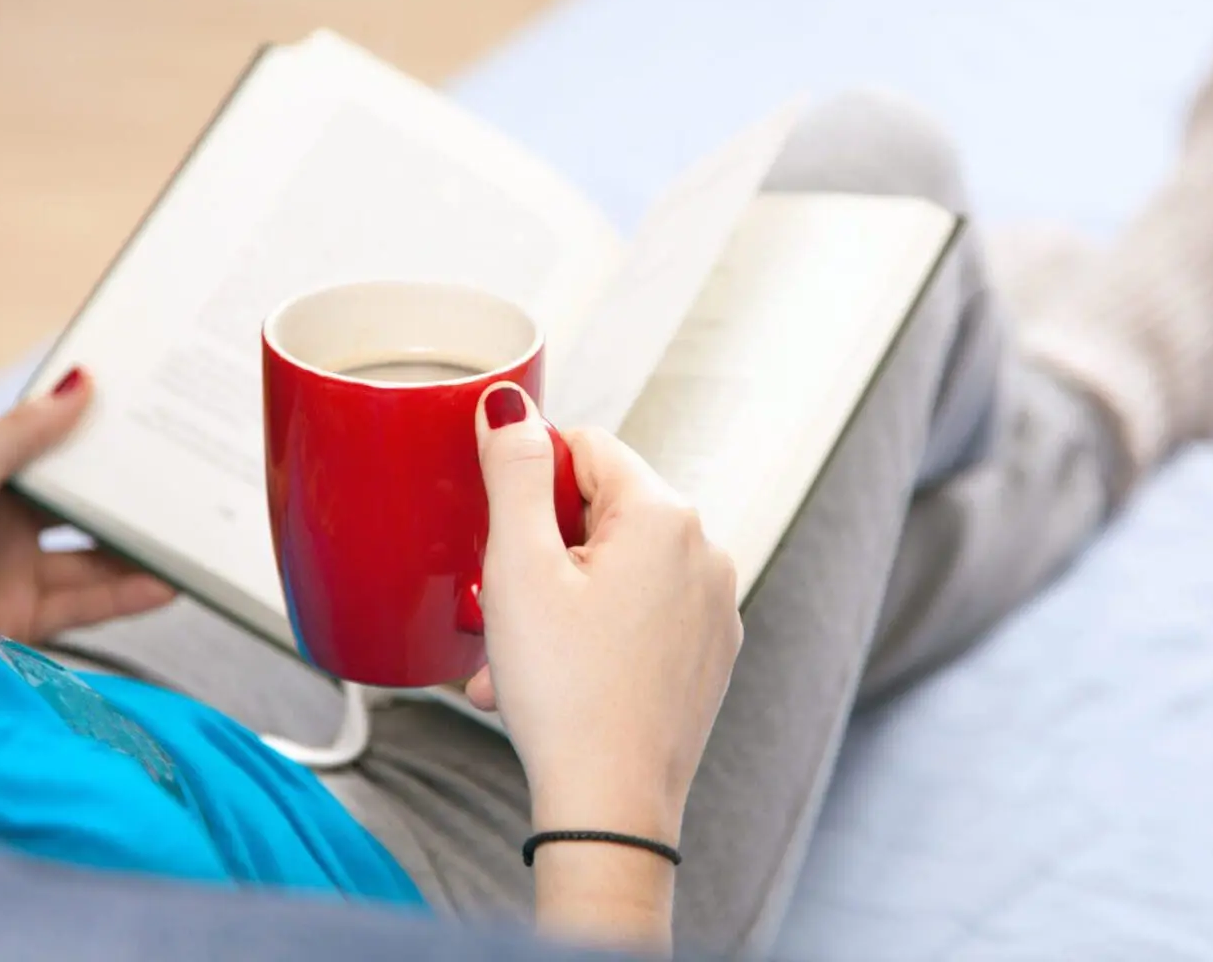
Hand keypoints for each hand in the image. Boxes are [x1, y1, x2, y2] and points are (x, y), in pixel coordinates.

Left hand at [0, 367, 174, 643]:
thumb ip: (23, 437)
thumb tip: (81, 380)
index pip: (57, 459)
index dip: (102, 447)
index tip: (155, 430)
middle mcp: (6, 528)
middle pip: (84, 514)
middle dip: (134, 503)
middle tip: (191, 488)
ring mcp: (17, 577)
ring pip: (94, 562)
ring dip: (140, 554)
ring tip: (191, 541)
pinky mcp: (25, 622)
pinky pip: (87, 607)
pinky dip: (128, 598)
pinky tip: (166, 586)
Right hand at [468, 383, 741, 948]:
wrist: (610, 807)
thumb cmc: (564, 691)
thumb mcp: (518, 566)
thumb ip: (514, 472)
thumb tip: (509, 405)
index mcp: (665, 515)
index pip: (585, 449)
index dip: (530, 482)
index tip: (498, 532)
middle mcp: (706, 551)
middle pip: (602, 511)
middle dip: (540, 552)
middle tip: (499, 606)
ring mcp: (714, 606)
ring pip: (617, 570)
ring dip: (557, 600)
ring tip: (513, 660)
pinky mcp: (708, 652)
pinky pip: (641, 615)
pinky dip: (594, 633)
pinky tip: (552, 679)